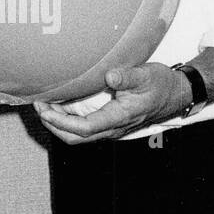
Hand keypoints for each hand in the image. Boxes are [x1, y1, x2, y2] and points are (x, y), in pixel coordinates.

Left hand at [34, 62, 189, 143]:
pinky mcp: (109, 123)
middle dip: (53, 125)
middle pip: (75, 138)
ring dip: (59, 123)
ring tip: (45, 104)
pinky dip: (68, 120)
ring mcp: (110, 128)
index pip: (84, 128)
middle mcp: (113, 128)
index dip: (60, 122)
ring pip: (78, 135)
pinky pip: (84, 128)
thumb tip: (110, 76)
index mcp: (119, 118)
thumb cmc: (161, 84)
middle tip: (39, 106)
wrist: (175, 94)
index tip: (44, 109)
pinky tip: (61, 104)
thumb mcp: (146, 75)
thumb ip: (127, 77)